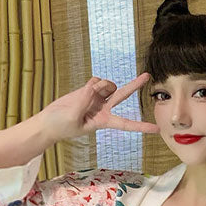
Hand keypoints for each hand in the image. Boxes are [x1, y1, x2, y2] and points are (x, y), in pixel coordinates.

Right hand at [39, 72, 159, 142]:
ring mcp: (97, 98)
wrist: (48, 122)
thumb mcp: (73, 117)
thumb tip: (96, 85)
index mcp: (103, 122)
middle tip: (148, 75)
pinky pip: (95, 80)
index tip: (156, 129)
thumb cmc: (61, 126)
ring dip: (98, 85)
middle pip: (123, 95)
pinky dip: (91, 83)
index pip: (126, 124)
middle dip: (135, 84)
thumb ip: (85, 100)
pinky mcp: (89, 90)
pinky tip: (83, 91)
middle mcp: (104, 109)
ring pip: (106, 84)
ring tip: (85, 95)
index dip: (141, 127)